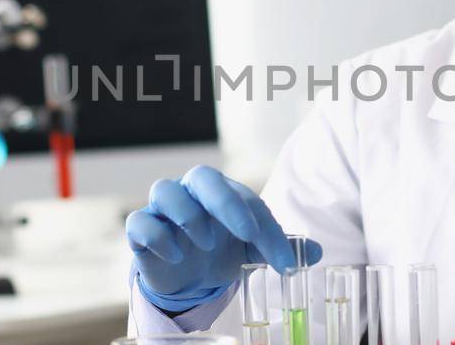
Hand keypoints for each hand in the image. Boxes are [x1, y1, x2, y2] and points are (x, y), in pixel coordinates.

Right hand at [126, 165, 322, 309]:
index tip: (282, 259)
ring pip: (163, 190)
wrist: (188, 278)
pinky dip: (157, 236)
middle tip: (246, 233)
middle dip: (225, 203)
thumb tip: (315, 253)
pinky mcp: (141, 231)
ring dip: (188, 215)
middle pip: (201, 176)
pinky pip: (140, 222)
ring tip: (205, 243)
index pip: (244, 198)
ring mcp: (162, 210)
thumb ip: (281, 247)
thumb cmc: (221, 252)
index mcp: (220, 192)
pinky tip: (176, 255)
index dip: (266, 227)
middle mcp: (189, 193)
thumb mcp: (253, 250)